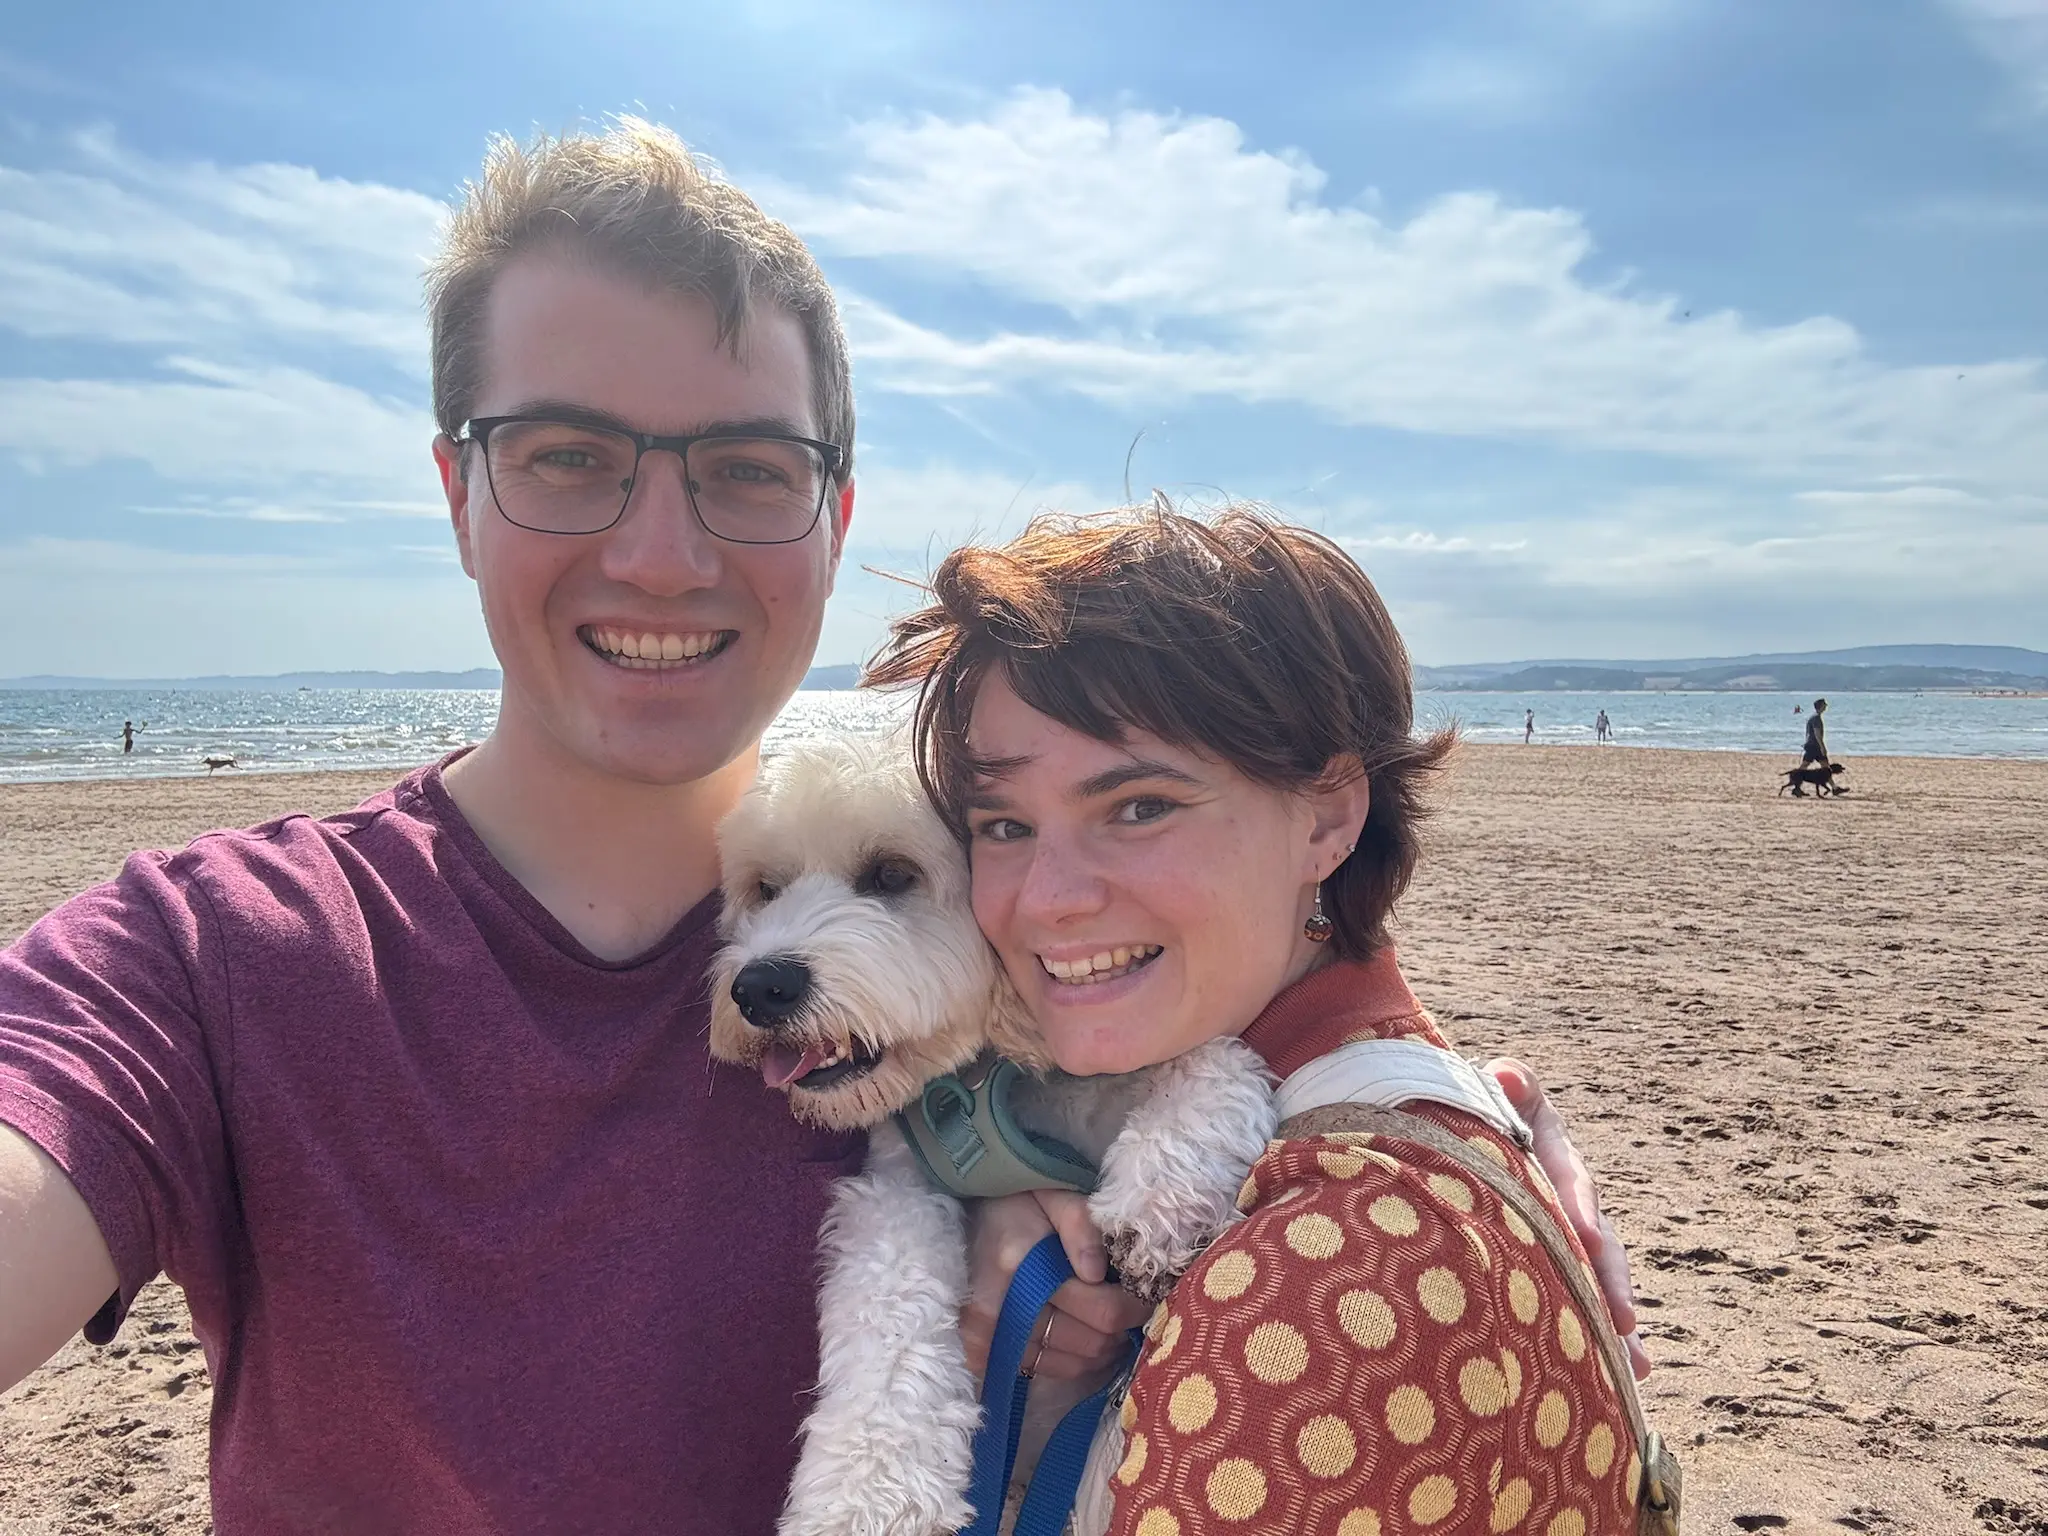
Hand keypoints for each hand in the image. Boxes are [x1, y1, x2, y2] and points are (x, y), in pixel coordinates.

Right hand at [962, 1190, 1150, 1381]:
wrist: (971, 1220)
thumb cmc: (1018, 1204)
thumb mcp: (1054, 1196)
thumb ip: (1080, 1225)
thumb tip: (1096, 1273)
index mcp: (1021, 1266)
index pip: (1101, 1310)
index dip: (1134, 1306)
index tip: (1145, 1293)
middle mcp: (1004, 1309)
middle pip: (1092, 1342)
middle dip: (1121, 1328)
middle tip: (1130, 1306)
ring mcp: (994, 1338)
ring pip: (1076, 1364)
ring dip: (1102, 1347)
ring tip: (1108, 1320)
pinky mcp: (988, 1354)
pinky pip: (1051, 1371)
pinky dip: (1076, 1360)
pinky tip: (1085, 1334)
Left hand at [1485, 1057, 1652, 1381]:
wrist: (1449, 1118)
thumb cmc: (1463, 1100)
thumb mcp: (1484, 1084)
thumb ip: (1508, 1083)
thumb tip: (1509, 1075)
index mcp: (1549, 1148)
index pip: (1570, 1175)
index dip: (1579, 1205)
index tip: (1587, 1237)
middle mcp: (1565, 1192)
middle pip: (1596, 1240)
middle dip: (1608, 1281)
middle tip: (1622, 1320)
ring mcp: (1562, 1227)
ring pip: (1595, 1277)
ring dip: (1614, 1320)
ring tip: (1636, 1366)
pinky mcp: (1550, 1255)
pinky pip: (1577, 1296)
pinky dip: (1596, 1335)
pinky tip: (1622, 1377)